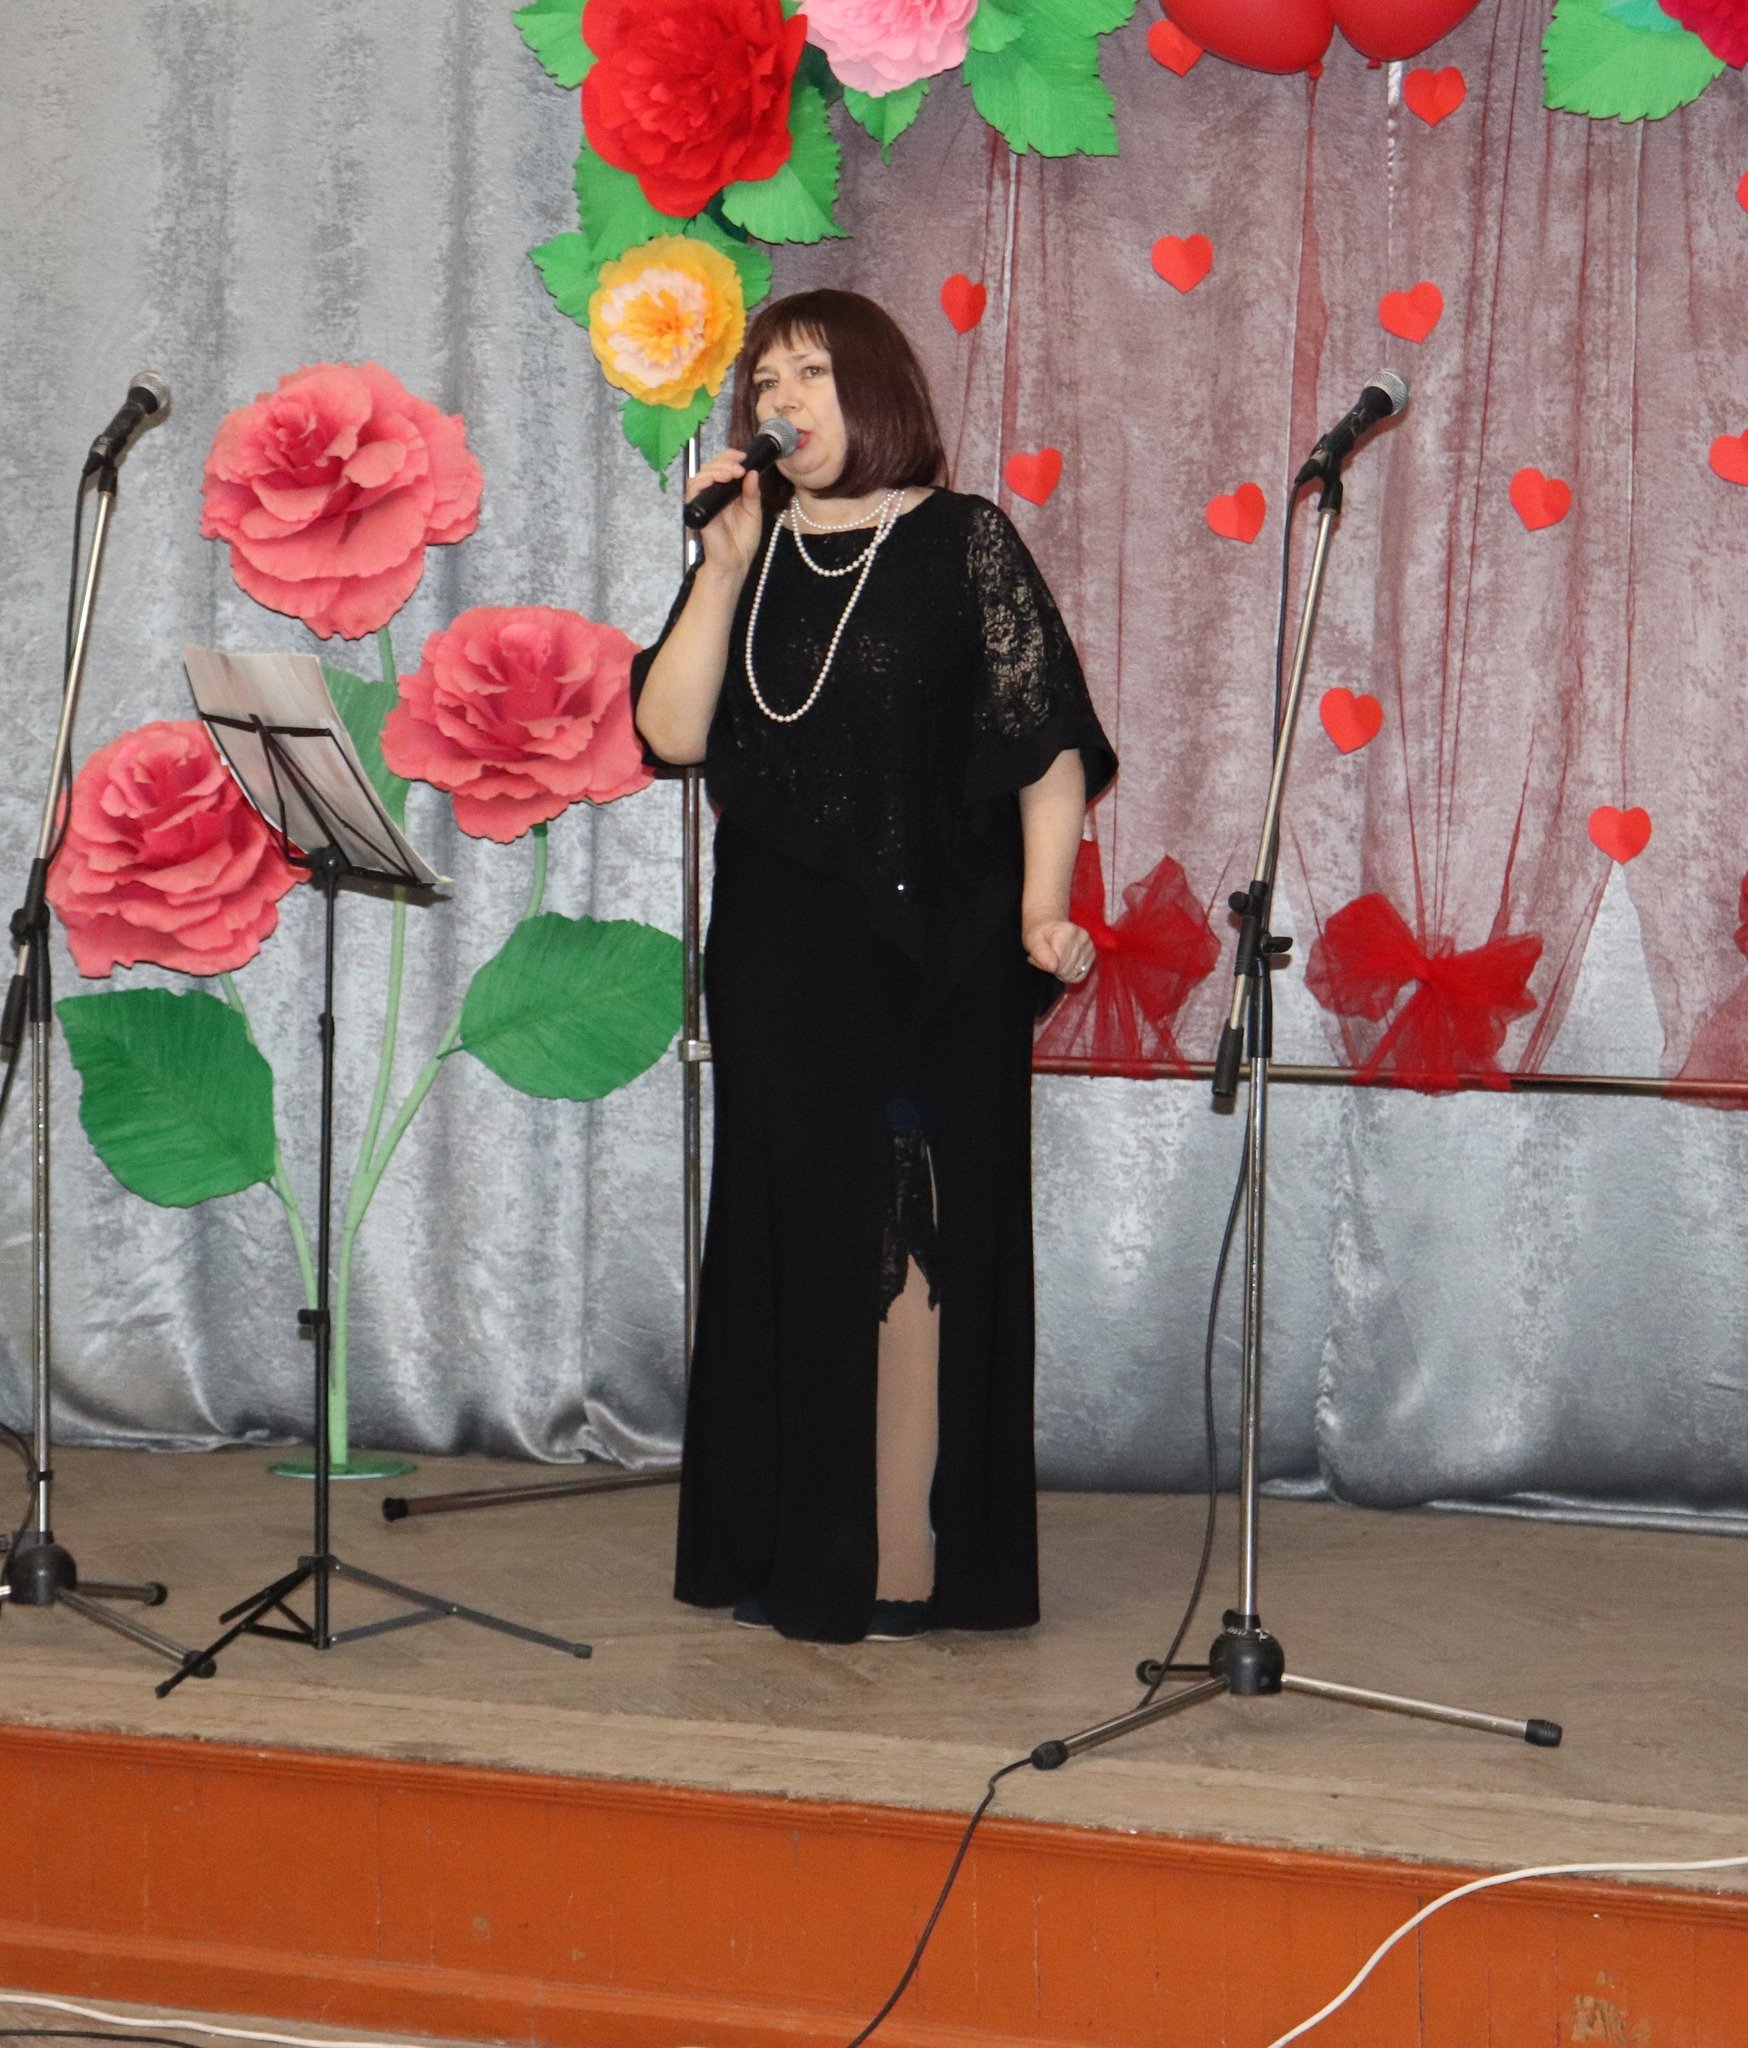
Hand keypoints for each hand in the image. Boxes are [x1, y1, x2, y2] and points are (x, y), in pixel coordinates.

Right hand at [686, 449, 763, 582]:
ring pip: (700, 474)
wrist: (736, 562)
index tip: (743, 456)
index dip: (730, 456)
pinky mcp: (697, 510)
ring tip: (731, 474)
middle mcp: (714, 493)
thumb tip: (752, 472)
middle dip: (725, 461)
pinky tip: (715, 480)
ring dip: (716, 470)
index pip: (722, 465)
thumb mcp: (753, 512)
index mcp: (727, 491)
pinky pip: (693, 490)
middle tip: (739, 467)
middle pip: (710, 466)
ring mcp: (704, 501)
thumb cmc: (743, 540)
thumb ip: (752, 493)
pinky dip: (703, 481)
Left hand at [1024, 917, 1094, 983]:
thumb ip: (1041, 954)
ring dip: (1063, 972)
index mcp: (1066, 932)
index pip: (1059, 965)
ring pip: (1075, 974)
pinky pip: (1082, 974)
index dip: (1049, 967)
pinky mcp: (1092, 953)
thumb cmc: (1040, 934)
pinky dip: (1072, 973)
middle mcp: (1082, 937)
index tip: (1042, 958)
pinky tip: (1065, 963)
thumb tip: (1053, 967)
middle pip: (1068, 970)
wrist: (1050, 924)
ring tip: (1056, 960)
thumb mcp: (1033, 941)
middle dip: (1056, 970)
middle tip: (1049, 959)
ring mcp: (1089, 945)